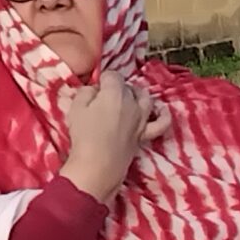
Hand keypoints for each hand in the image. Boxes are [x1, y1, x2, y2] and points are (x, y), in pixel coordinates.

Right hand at [57, 75, 167, 204]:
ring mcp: (142, 119)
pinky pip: (162, 122)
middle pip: (128, 87)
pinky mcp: (146, 134)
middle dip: (117, 88)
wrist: (98, 164)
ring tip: (127, 99)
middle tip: (104, 98)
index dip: (103, 80)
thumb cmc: (84, 135)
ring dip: (137, 95)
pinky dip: (163, 114)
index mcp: (115, 93)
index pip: (113, 75)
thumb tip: (95, 89)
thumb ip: (86, 91)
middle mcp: (133, 103)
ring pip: (146, 98)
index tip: (96, 89)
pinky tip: (160, 110)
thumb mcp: (76, 107)